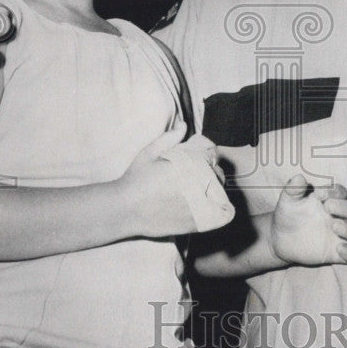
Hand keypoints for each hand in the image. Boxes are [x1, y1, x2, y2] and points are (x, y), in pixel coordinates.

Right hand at [117, 121, 234, 236]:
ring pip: (220, 194)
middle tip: (197, 177)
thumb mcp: (149, 153)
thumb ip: (169, 138)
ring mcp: (200, 204)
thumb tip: (183, 125)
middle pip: (218, 175)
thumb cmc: (136, 179)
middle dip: (211, 174)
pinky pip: (220, 214)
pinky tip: (205, 206)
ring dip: (214, 192)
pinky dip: (218, 210)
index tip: (199, 161)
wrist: (126, 209)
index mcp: (191, 164)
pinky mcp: (198, 222)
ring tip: (199, 192)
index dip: (207, 157)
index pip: (213, 156)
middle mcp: (200, 183)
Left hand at [270, 175, 346, 266]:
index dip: (334, 191)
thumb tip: (299, 177)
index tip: (318, 193)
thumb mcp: (288, 201)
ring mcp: (340, 236)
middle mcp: (340, 217)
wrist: (281, 239)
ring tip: (334, 227)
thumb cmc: (288, 215)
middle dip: (346, 208)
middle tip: (328, 207)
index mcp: (331, 200)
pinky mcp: (337, 254)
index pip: (342, 193)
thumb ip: (293, 189)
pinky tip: (338, 249)